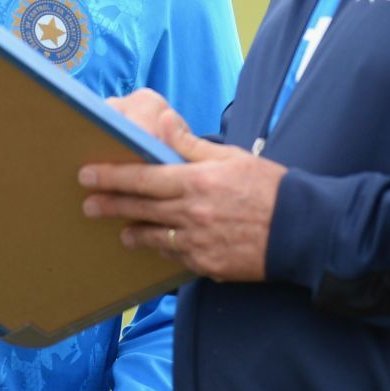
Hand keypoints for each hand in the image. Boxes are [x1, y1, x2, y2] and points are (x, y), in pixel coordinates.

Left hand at [81, 88, 286, 281]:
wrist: (302, 231)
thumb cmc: (269, 188)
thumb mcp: (232, 157)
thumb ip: (192, 145)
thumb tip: (163, 123)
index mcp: (197, 182)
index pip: (142, 179)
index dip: (111, 177)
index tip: (87, 175)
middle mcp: (191, 214)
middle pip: (139, 209)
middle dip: (109, 205)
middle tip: (87, 205)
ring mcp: (198, 244)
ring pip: (152, 239)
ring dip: (133, 233)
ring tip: (121, 232)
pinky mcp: (207, 266)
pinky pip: (175, 257)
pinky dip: (164, 250)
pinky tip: (158, 245)